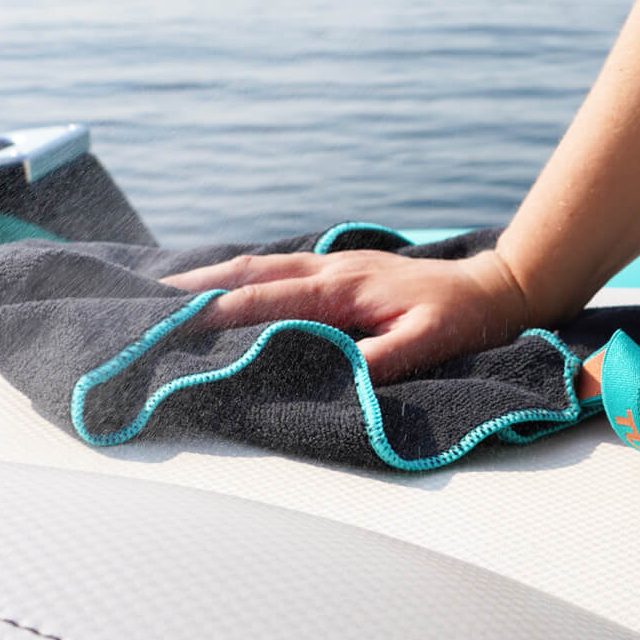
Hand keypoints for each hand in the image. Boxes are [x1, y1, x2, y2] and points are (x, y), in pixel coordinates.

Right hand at [161, 247, 530, 383]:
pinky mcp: (342, 269)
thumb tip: (336, 375)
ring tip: (166, 288)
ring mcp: (335, 265)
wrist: (493, 287)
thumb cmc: (460, 317)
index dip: (219, 314)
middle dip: (197, 285)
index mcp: (343, 287)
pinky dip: (244, 274)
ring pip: (261, 265)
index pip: (269, 301)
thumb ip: (382, 359)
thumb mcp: (428, 342)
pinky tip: (228, 283)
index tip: (173, 324)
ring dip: (214, 276)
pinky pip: (281, 267)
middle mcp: (330, 269)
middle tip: (145, 298)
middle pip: (251, 273)